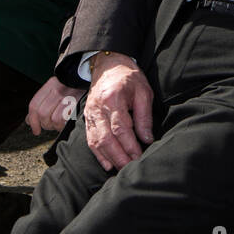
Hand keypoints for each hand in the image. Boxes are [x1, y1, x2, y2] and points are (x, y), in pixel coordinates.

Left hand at [25, 76, 85, 134]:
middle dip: (45, 124)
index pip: (34, 105)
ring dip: (56, 126)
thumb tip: (29, 120)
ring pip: (55, 120)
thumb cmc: (75, 86)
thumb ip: (42, 102)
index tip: (35, 130)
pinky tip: (67, 122)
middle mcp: (59, 89)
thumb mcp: (57, 88)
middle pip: (43, 114)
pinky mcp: (80, 104)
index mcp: (51, 84)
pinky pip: (67, 121)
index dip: (33, 120)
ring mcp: (70, 97)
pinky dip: (65, 126)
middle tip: (50, 125)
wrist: (93, 77)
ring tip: (60, 124)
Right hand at [82, 52, 154, 171]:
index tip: (139, 157)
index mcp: (113, 99)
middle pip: (106, 138)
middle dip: (119, 156)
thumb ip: (144, 116)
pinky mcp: (87, 118)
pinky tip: (107, 163)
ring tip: (121, 169)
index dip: (129, 146)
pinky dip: (98, 153)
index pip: (120, 128)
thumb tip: (147, 139)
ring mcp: (90, 114)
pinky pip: (90, 139)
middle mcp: (97, 108)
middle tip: (130, 168)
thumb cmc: (129, 77)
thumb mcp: (143, 91)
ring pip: (96, 141)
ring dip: (108, 157)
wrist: (108, 64)